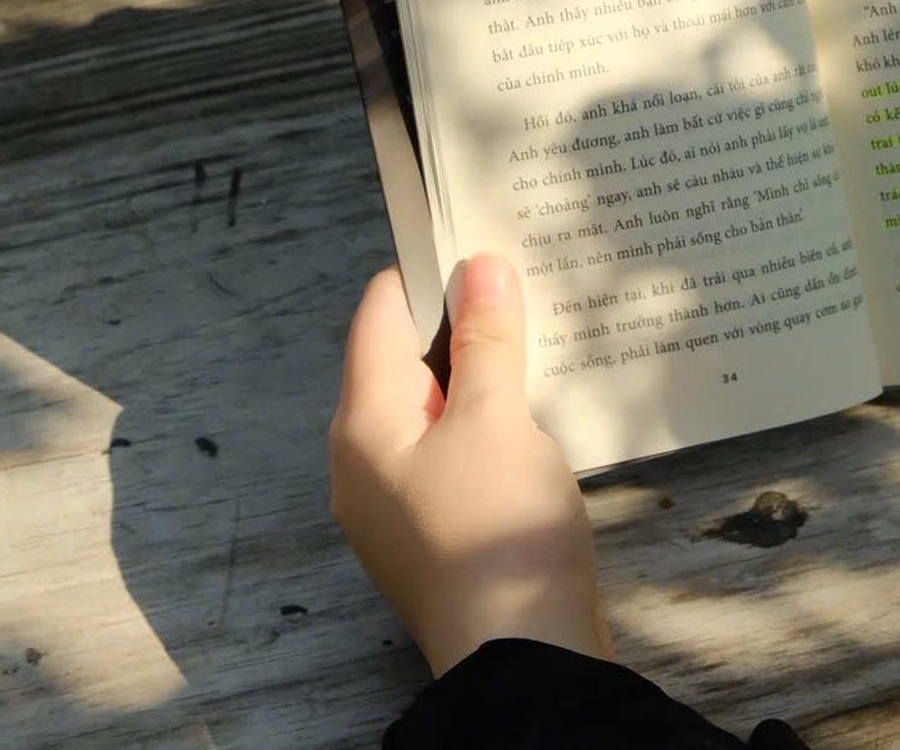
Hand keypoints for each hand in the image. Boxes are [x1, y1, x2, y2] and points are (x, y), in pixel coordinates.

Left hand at [329, 255, 610, 673]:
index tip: (480, 240)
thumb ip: (486, 340)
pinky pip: (451, 449)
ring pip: (432, 406)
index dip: (428, 271)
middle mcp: (364, 460)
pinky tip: (532, 414)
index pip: (380, 314)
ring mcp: (397, 501)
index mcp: (364, 423)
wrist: (522, 658)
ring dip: (478, 373)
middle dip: (460, 321)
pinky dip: (485, 421)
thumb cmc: (498, 533)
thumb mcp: (497, 418)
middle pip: (404, 359)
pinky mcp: (435, 530)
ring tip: (535, 341)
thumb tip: (478, 267)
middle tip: (520, 285)